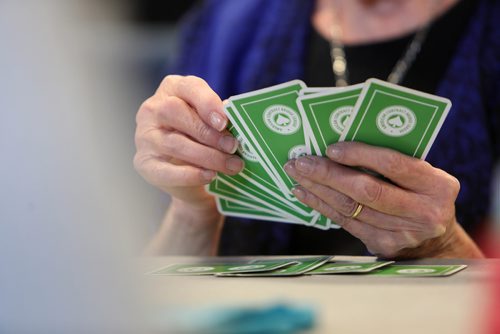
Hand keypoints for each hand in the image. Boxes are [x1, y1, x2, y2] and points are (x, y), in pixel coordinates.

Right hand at [134, 75, 243, 210]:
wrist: (190, 177)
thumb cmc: (203, 139)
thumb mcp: (212, 123)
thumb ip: (220, 118)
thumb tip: (235, 119)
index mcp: (172, 90)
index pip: (187, 87)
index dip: (207, 102)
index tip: (224, 121)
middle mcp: (152, 110)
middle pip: (175, 112)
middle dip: (208, 132)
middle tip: (233, 146)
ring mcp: (145, 137)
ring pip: (175, 144)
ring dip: (208, 156)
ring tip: (232, 165)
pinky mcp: (144, 164)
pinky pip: (166, 171)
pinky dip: (191, 175)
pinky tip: (210, 176)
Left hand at [284, 141, 461, 258]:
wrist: (435, 241)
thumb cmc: (421, 195)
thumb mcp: (421, 176)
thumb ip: (393, 163)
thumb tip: (340, 146)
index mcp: (438, 185)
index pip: (393, 165)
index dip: (360, 155)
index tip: (331, 149)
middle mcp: (424, 211)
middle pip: (367, 190)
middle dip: (329, 174)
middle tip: (301, 162)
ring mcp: (403, 233)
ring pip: (351, 207)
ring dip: (318, 189)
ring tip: (297, 174)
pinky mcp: (383, 245)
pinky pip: (345, 222)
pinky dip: (321, 206)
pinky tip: (305, 193)